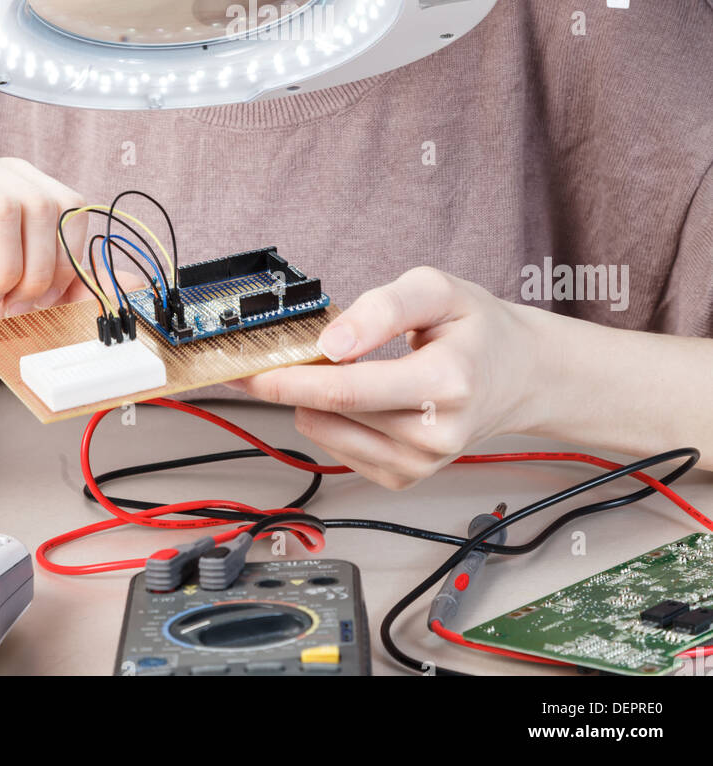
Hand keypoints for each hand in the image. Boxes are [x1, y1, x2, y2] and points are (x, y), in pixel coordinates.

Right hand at [0, 147, 91, 361]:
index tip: (49, 297)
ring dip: (4, 268)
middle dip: (39, 267)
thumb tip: (131, 281)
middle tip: (18, 305)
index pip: (68, 200)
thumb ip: (73, 289)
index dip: (67, 256)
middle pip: (39, 199)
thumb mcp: (19, 303)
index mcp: (10, 184)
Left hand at [233, 267, 541, 488]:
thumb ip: (382, 309)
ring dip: (311, 400)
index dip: (289, 380)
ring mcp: (422, 463)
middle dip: (292, 382)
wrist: (518, 374)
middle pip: (332, 412)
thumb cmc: (477, 328)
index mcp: (447, 383)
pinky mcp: (406, 477)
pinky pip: (340, 450)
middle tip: (276, 353)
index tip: (249, 370)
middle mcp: (436, 433)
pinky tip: (354, 395)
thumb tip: (331, 343)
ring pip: (328, 434)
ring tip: (336, 366)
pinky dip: (331, 419)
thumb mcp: (436, 290)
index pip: (347, 391)